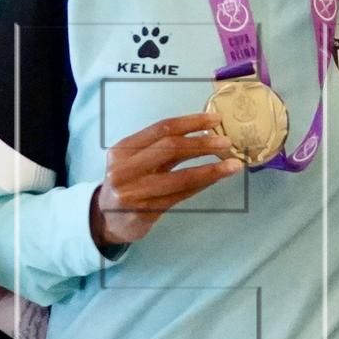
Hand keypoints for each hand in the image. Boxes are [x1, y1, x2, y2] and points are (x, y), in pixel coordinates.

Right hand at [91, 110, 254, 249]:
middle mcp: (124, 169)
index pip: (161, 128)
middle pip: (171, 148)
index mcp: (123, 149)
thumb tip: (205, 133)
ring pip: (180, 177)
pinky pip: (180, 196)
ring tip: (233, 165)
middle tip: (227, 142)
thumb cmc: (128, 183)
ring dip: (211, 169)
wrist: (106, 219)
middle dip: (203, 143)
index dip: (191, 122)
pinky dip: (202, 185)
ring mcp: (133, 193)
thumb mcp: (135, 161)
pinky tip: (216, 179)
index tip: (215, 119)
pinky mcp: (145, 212)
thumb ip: (161, 149)